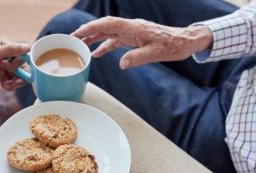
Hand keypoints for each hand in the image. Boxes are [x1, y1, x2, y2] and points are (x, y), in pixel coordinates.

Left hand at [0, 37, 29, 89]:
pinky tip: (4, 86)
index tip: (20, 71)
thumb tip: (28, 47)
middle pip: (22, 67)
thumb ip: (11, 50)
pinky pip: (10, 81)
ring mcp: (3, 66)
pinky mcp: (0, 74)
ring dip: (15, 82)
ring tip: (8, 85)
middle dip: (19, 74)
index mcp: (6, 46)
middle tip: (12, 79)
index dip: (24, 64)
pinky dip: (10, 85)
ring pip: (17, 75)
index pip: (23, 55)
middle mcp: (7, 55)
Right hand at [72, 16, 211, 68]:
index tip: (78, 33)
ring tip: (80, 45)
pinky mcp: (134, 39)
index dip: (91, 27)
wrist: (184, 41)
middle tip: (72, 39)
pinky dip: (105, 46)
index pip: (108, 24)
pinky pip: (115, 41)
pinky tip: (98, 53)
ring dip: (94, 38)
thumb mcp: (156, 53)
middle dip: (87, 31)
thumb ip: (137, 58)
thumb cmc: (172, 46)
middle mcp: (130, 28)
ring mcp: (131, 33)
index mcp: (134, 28)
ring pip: (108, 33)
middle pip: (104, 26)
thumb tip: (121, 64)